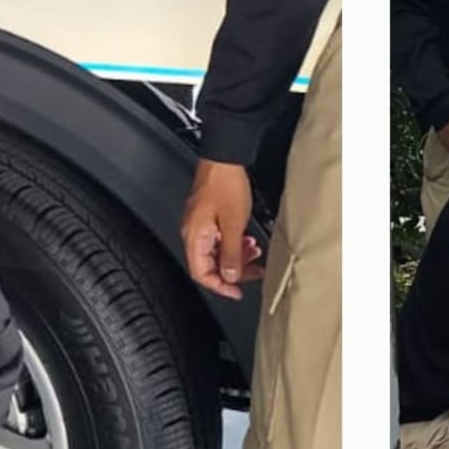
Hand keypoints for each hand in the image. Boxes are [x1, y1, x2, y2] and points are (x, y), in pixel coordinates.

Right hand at [179, 158, 262, 297]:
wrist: (225, 157)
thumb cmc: (224, 183)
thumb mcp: (233, 224)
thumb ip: (231, 253)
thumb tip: (230, 275)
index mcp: (194, 237)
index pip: (202, 273)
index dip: (220, 286)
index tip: (237, 291)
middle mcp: (194, 232)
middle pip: (211, 264)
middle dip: (234, 270)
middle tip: (254, 271)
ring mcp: (201, 223)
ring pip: (218, 251)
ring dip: (237, 256)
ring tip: (254, 253)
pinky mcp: (209, 215)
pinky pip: (220, 238)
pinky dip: (235, 243)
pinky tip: (247, 241)